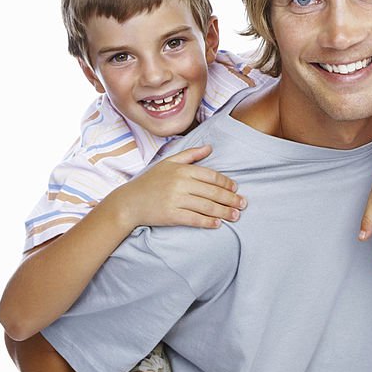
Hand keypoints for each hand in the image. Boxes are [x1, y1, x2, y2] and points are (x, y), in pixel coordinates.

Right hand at [107, 145, 245, 229]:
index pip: (211, 176)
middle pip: (213, 192)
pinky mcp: (171, 215)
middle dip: (231, 199)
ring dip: (224, 212)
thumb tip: (209, 147)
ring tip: (235, 216)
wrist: (128, 202)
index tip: (236, 189)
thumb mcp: (168, 163)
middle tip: (243, 204)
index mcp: (182, 170)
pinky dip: (208, 222)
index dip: (227, 183)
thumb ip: (190, 155)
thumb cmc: (149, 182)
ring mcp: (175, 200)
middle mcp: (180, 184)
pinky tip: (218, 224)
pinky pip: (194, 219)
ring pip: (207, 206)